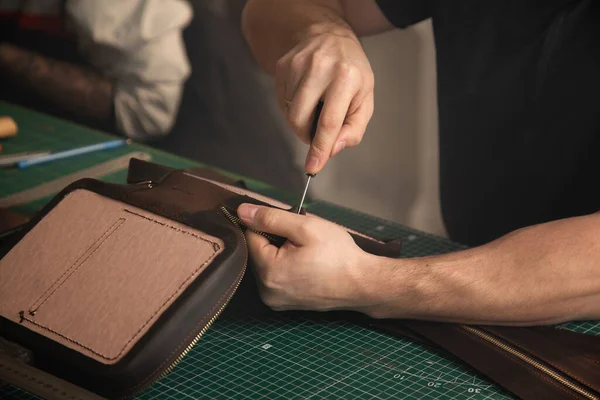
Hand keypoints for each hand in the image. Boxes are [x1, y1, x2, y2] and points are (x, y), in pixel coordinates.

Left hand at [236, 203, 376, 311]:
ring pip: (267, 264)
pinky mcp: (285, 304)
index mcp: (268, 272)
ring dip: (282, 253)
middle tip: (304, 240)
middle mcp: (266, 291)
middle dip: (276, 240)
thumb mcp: (306, 227)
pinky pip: (277, 277)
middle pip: (257, 252)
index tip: (291, 225)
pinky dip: (287, 267)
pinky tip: (307, 265)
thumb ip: (271, 218)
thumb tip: (243, 211)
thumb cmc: (339, 256)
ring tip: (308, 253)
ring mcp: (275, 301)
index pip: (250, 236)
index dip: (269, 224)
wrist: (363, 284)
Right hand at [276, 29, 374, 173]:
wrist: (329, 35)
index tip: (312, 167)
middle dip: (306, 134)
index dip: (320, 148)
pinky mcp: (283, 65)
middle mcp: (320, 68)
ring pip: (288, 112)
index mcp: (346, 77)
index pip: (329, 122)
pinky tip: (305, 94)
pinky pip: (281, 100)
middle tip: (317, 129)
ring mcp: (298, 65)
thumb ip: (354, 129)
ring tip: (315, 105)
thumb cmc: (351, 72)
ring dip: (300, 120)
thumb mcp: (365, 99)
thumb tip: (333, 149)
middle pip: (300, 119)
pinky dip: (292, 106)